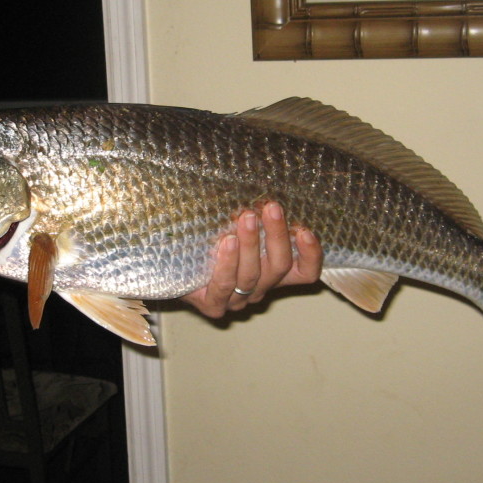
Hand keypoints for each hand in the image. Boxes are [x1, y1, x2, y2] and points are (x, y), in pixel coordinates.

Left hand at [182, 202, 322, 318]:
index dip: (311, 255)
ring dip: (252, 244)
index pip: (305, 272)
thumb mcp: (236, 226)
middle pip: (279, 267)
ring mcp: (237, 300)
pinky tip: (228, 242)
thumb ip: (254, 216)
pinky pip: (225, 285)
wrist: (171, 272)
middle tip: (272, 207)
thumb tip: (260, 178)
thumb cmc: (209, 244)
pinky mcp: (214, 305)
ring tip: (248, 218)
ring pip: (253, 274)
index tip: (304, 230)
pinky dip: (228, 262)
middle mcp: (259, 288)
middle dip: (277, 236)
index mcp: (272, 272)